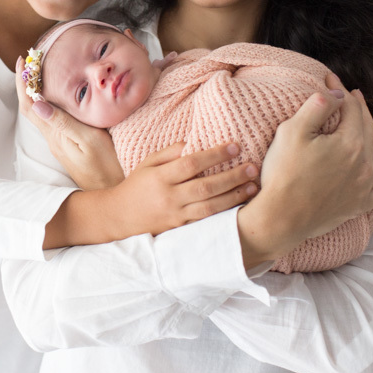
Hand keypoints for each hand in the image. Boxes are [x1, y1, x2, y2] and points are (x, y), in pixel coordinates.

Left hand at [15, 58, 122, 189]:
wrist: (113, 193)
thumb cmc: (107, 167)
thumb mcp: (89, 141)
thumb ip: (64, 123)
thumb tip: (37, 103)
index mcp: (55, 135)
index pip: (30, 106)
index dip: (23, 83)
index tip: (23, 61)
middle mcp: (54, 138)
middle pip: (32, 107)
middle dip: (28, 82)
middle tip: (33, 59)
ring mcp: (61, 143)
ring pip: (42, 112)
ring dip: (38, 91)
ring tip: (43, 70)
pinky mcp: (70, 145)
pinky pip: (54, 118)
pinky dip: (51, 101)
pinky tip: (61, 95)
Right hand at [108, 142, 259, 237]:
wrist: (119, 217)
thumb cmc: (137, 185)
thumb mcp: (148, 163)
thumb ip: (171, 153)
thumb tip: (195, 143)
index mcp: (160, 177)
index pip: (191, 163)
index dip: (214, 155)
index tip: (235, 147)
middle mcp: (169, 197)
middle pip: (205, 186)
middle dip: (232, 176)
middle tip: (253, 167)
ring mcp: (175, 216)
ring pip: (210, 207)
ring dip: (234, 196)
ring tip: (253, 186)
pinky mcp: (180, 229)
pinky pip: (206, 220)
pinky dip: (224, 212)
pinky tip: (240, 205)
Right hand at [238, 77, 372, 265]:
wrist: (282, 217)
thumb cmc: (284, 173)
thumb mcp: (292, 131)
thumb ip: (317, 107)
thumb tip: (338, 94)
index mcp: (350, 142)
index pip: (351, 108)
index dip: (341, 90)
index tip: (330, 79)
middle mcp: (365, 163)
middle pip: (368, 128)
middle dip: (360, 108)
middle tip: (351, 96)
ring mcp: (365, 186)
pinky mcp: (359, 205)